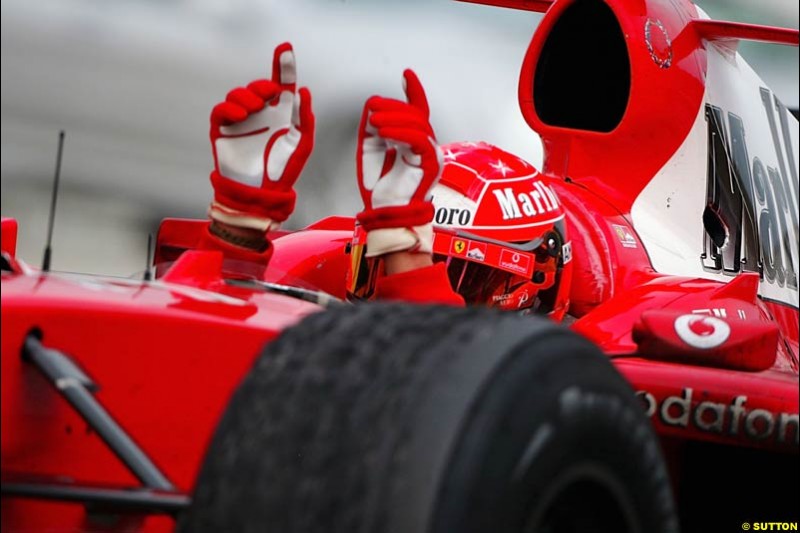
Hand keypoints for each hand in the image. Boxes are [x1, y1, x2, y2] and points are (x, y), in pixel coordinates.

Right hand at [208, 42, 313, 230]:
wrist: (260, 193)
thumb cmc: (283, 170)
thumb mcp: (302, 143)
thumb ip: (305, 117)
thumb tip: (303, 90)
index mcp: (281, 114)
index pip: (281, 84)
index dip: (283, 65)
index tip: (285, 48)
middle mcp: (260, 114)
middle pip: (257, 87)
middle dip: (262, 85)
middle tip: (270, 93)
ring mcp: (240, 121)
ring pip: (238, 95)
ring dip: (247, 97)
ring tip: (255, 110)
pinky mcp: (223, 131)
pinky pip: (221, 111)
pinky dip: (229, 109)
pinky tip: (242, 116)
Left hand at [356, 69, 441, 256]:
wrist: (385, 215)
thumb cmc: (379, 189)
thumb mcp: (368, 150)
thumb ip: (371, 127)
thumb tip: (373, 103)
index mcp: (412, 142)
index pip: (417, 111)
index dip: (413, 91)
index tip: (406, 74)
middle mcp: (425, 146)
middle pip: (416, 115)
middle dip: (394, 107)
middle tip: (373, 109)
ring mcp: (431, 155)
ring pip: (418, 124)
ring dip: (394, 118)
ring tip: (374, 121)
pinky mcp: (432, 165)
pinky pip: (420, 140)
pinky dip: (401, 132)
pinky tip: (383, 131)